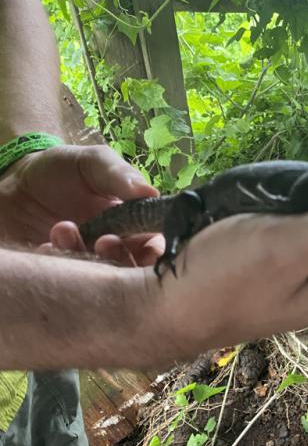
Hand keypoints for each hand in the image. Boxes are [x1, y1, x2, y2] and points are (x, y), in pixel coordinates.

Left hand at [0, 143, 163, 265]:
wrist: (12, 184)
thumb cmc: (60, 170)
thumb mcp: (92, 162)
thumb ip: (120, 175)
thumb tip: (151, 193)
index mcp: (132, 226)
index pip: (155, 246)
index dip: (154, 250)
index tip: (144, 244)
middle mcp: (113, 250)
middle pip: (131, 271)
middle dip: (121, 260)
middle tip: (104, 240)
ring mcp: (86, 264)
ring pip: (98, 280)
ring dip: (84, 257)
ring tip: (62, 228)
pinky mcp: (58, 274)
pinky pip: (63, 283)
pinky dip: (56, 266)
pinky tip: (45, 244)